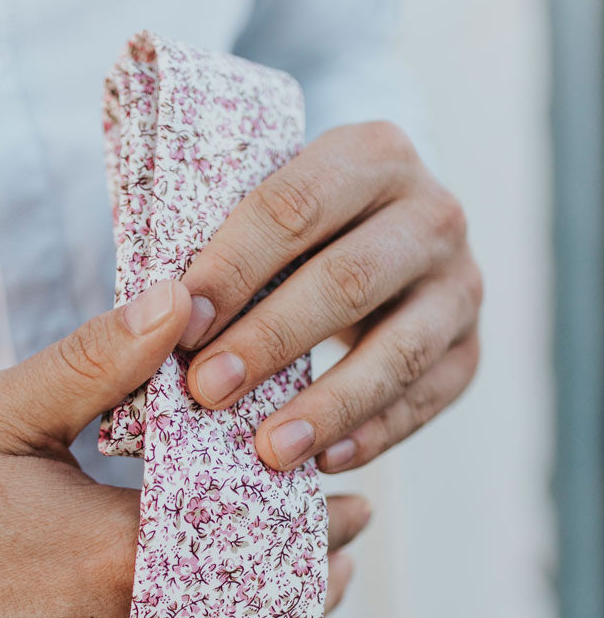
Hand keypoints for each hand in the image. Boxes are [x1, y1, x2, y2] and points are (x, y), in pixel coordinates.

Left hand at [179, 121, 482, 472]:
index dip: (235, 267)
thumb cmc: (288, 235)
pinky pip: (426, 400)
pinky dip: (373, 435)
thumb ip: (209, 248)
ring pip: (399, 350)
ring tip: (268, 450)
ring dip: (328, 404)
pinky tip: (321, 463)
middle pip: (348, 279)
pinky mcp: (469, 349)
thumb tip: (148, 318)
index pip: (294, 208)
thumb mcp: (255, 212)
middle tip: (208, 391)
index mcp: (372, 155)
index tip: (180, 325)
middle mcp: (432, 213)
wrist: (375, 239)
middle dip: (272, 340)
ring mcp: (460, 284)